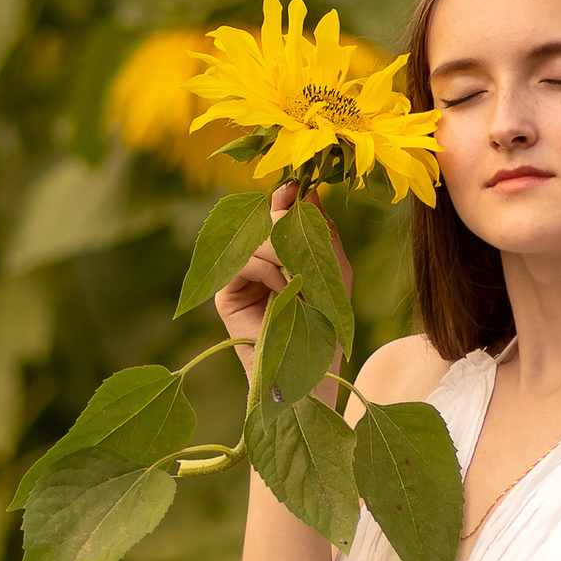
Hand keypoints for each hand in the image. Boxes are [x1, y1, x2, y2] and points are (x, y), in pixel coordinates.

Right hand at [213, 179, 351, 365]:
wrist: (310, 372)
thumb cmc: (327, 326)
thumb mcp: (334, 272)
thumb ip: (321, 231)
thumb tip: (304, 190)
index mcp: (285, 250)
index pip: (281, 211)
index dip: (287, 198)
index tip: (295, 188)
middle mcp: (260, 258)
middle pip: (266, 219)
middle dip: (286, 229)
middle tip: (302, 255)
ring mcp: (241, 274)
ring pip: (254, 238)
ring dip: (281, 254)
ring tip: (297, 283)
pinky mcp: (226, 292)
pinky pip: (242, 261)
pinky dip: (266, 271)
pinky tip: (283, 290)